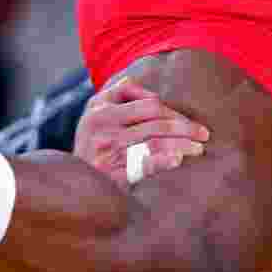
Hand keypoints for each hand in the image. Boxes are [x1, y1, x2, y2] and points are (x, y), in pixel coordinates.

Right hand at [74, 77, 209, 188]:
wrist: (67, 179)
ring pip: (154, 143)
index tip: (188, 122)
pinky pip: (140, 166)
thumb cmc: (92, 139)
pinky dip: (161, 162)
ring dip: (182, 145)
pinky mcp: (109, 176)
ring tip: (199, 149)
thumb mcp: (96, 109)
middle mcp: (101, 130)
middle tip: (204, 135)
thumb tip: (153, 92)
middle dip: (185, 128)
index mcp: (100, 109)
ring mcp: (105, 153)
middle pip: (155, 124)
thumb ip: (122, 92)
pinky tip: (177, 160)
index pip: (149, 105)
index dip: (174, 113)